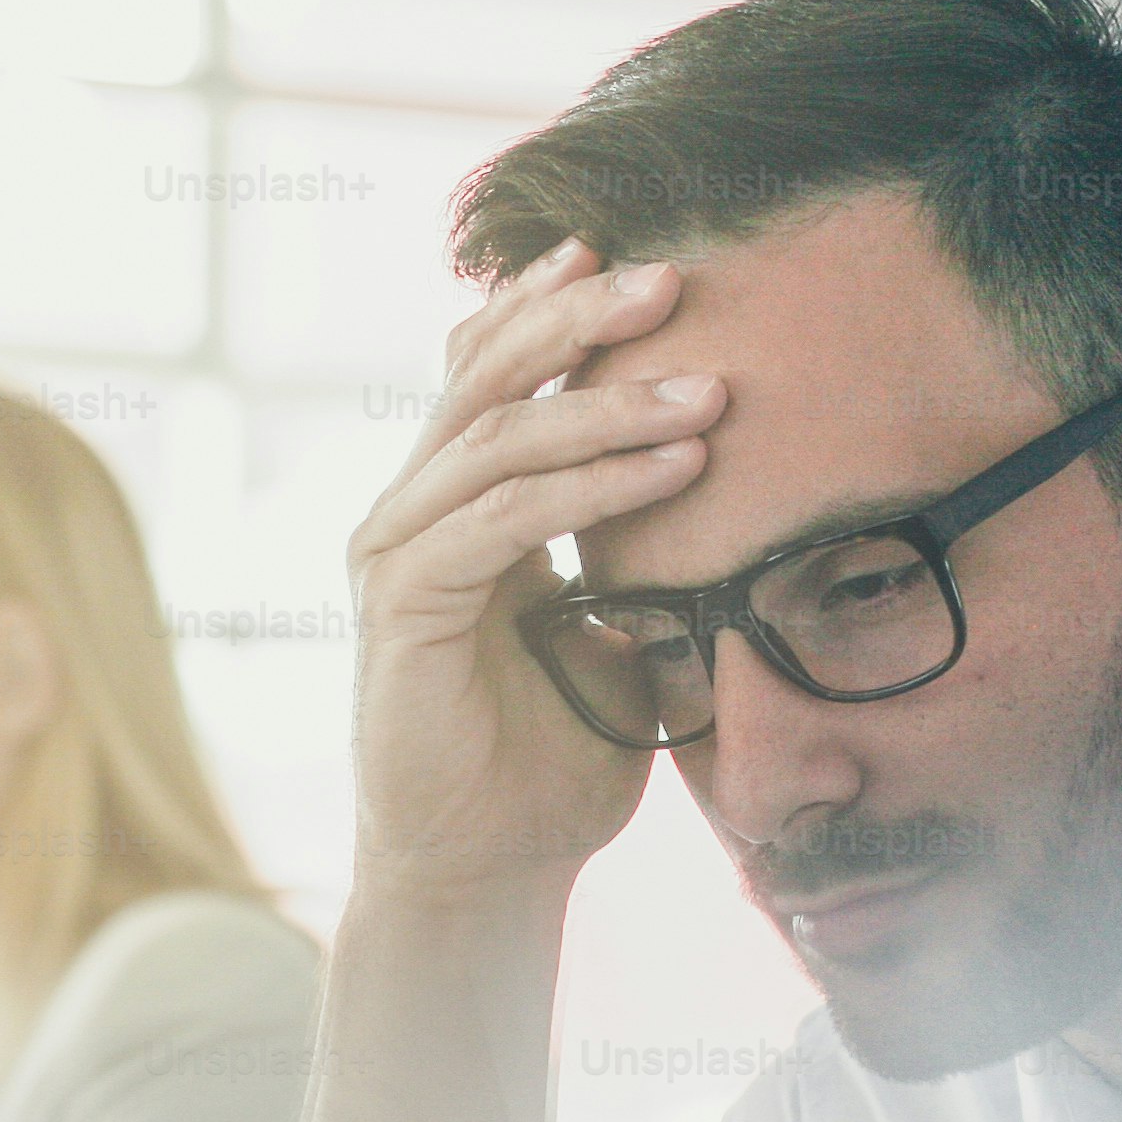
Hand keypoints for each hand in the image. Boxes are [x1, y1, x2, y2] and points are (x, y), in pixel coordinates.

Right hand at [342, 241, 720, 905]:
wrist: (485, 869)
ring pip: (498, 437)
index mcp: (453, 507)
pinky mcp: (404, 606)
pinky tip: (675, 468)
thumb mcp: (613, 636)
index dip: (540, 305)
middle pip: (485, 378)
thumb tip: (725, 506)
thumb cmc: (549, 760)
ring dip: (609, 403)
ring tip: (710, 391)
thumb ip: (636, 562)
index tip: (618, 252)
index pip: (483, 374)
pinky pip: (503, 518)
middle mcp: (411, 513)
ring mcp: (396, 553)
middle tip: (670, 279)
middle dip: (577, 319)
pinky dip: (595, 486)